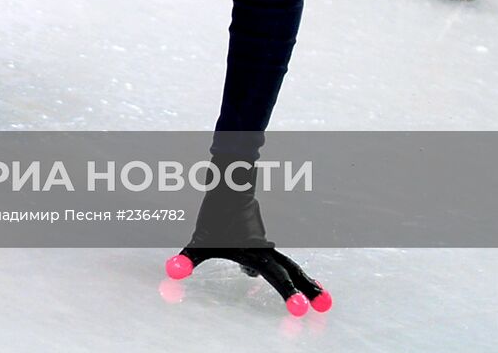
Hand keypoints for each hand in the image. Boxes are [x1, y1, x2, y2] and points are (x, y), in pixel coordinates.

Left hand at [165, 156, 331, 316]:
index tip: (302, 310)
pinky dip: (280, 267)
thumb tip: (173, 271)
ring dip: (299, 279)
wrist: (229, 186)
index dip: (289, 295)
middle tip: (324, 304)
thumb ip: (188, 257)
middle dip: (307, 288)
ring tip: (315, 293)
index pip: (277, 278)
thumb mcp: (199, 240)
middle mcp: (265, 249)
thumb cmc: (215, 214)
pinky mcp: (260, 237)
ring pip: (286, 263)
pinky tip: (265, 273)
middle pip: (291, 271)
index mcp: (256, 253)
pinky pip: (271, 257)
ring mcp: (265, 243)